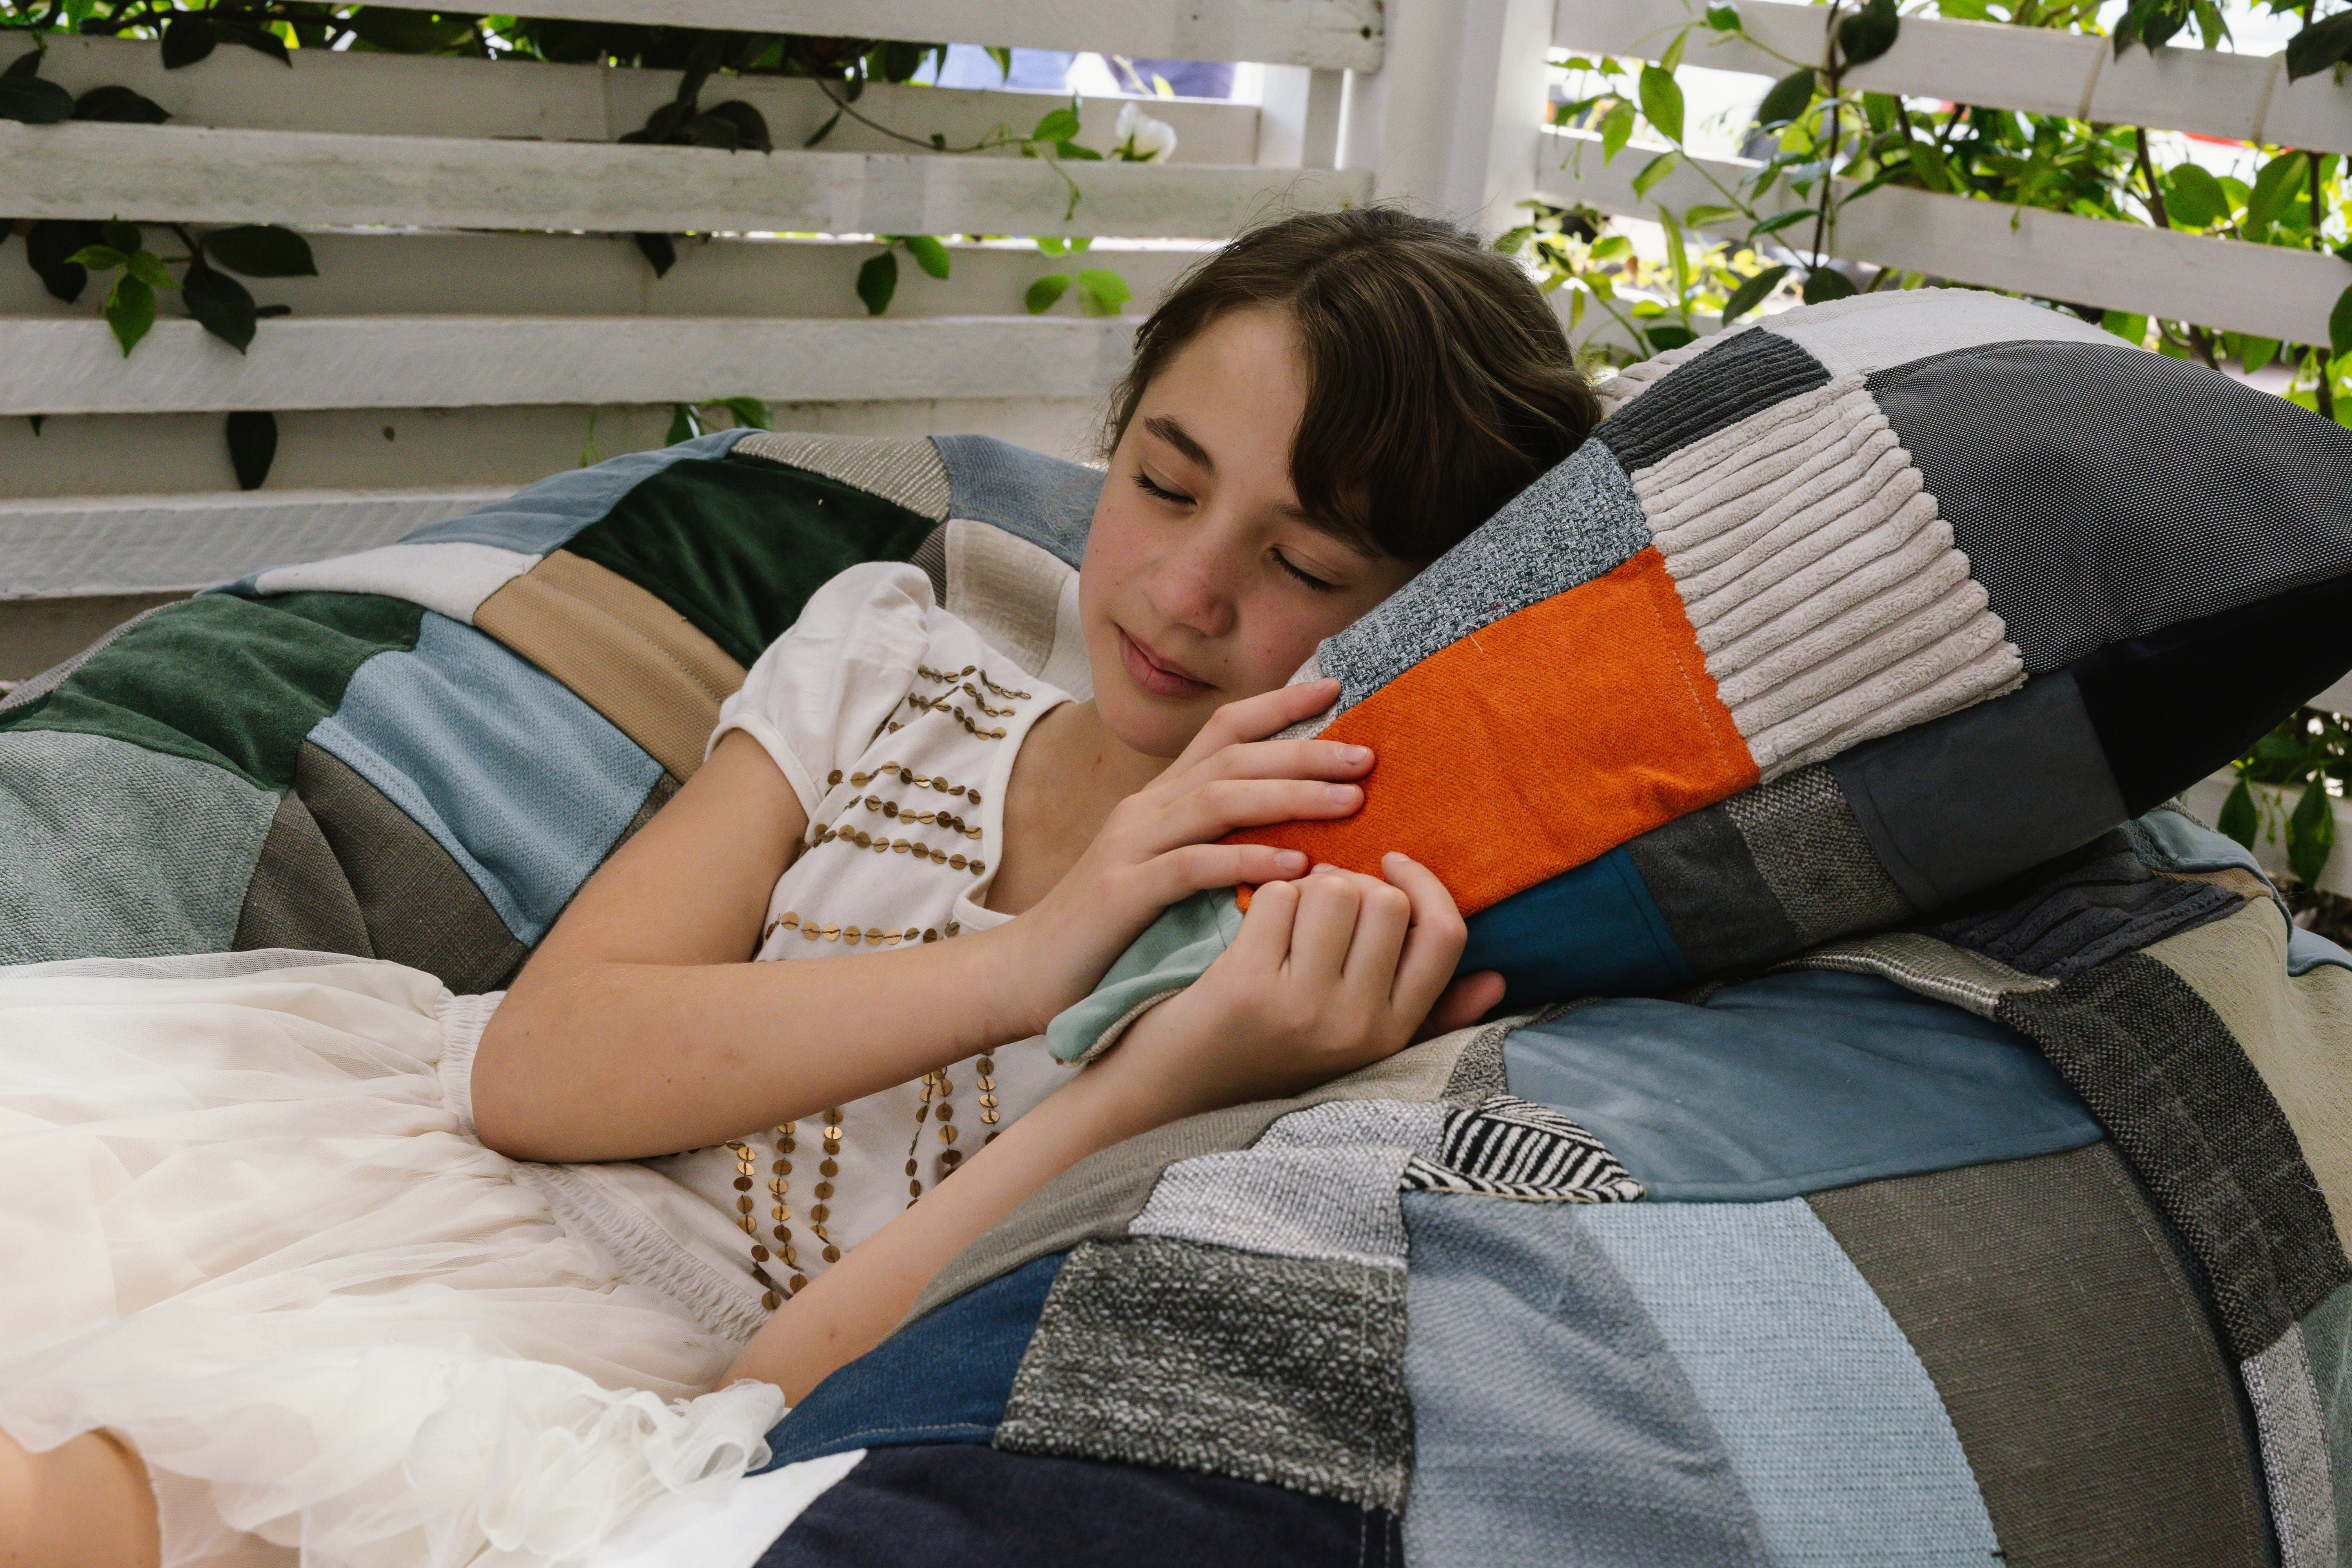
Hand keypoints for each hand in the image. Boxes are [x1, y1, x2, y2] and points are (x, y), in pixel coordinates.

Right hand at [1004, 678, 1375, 1034]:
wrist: (1027, 973)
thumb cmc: (1107, 931)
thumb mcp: (1164, 871)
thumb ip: (1212, 842)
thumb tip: (1291, 832)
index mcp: (1158, 800)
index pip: (1222, 730)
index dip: (1278, 705)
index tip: (1337, 688)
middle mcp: (1145, 810)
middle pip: (1233, 758)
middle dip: (1305, 751)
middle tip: (1368, 756)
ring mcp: (1130, 846)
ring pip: (1218, 799)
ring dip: (1290, 795)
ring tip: (1350, 801)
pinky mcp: (1122, 893)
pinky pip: (1192, 866)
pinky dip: (1246, 860)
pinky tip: (1295, 866)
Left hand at [1096, 855, 1506, 1122]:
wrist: (1172, 1098)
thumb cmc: (1267, 1056)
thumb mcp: (1355, 1047)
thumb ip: (1428, 1014)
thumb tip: (1497, 979)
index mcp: (1391, 1033)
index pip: (1445, 937)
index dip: (1425, 886)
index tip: (1393, 863)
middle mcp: (1356, 1024)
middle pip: (1387, 902)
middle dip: (1352, 883)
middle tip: (1319, 898)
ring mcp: (1302, 1007)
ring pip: (1333, 889)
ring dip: (1306, 885)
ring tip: (1285, 916)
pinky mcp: (1247, 987)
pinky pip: (1278, 897)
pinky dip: (1263, 897)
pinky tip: (1250, 929)